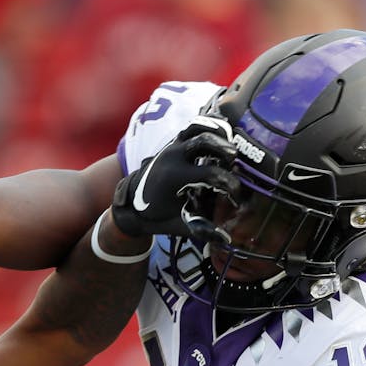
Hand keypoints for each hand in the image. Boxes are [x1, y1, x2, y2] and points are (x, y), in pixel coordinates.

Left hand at [111, 114, 239, 239]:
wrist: (131, 202)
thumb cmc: (156, 214)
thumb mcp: (178, 224)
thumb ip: (201, 230)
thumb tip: (225, 239)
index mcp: (174, 177)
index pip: (210, 174)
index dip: (229, 184)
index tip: (235, 196)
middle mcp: (173, 157)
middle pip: (204, 141)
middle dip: (224, 149)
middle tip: (235, 161)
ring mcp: (172, 146)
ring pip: (196, 128)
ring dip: (216, 133)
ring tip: (230, 144)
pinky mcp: (174, 142)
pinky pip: (191, 127)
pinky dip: (207, 126)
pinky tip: (221, 133)